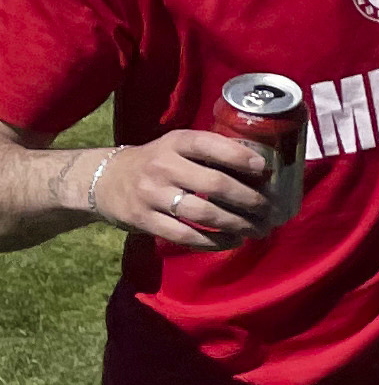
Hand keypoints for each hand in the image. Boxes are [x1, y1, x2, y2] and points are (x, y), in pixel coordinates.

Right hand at [97, 134, 279, 251]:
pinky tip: (233, 241)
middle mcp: (163, 166)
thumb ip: (209, 153)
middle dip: (249, 199)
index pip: (209, 145)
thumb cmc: (156, 162)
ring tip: (258, 230)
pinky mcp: (144, 220)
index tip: (264, 169)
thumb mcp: (177, 146)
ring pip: (203, 213)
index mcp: (175, 143)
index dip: (239, 156)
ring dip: (237, 224)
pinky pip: (185, 235)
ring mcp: (152, 194)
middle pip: (214, 184)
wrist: (103, 179)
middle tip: (270, 210)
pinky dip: (213, 241)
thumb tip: (260, 169)